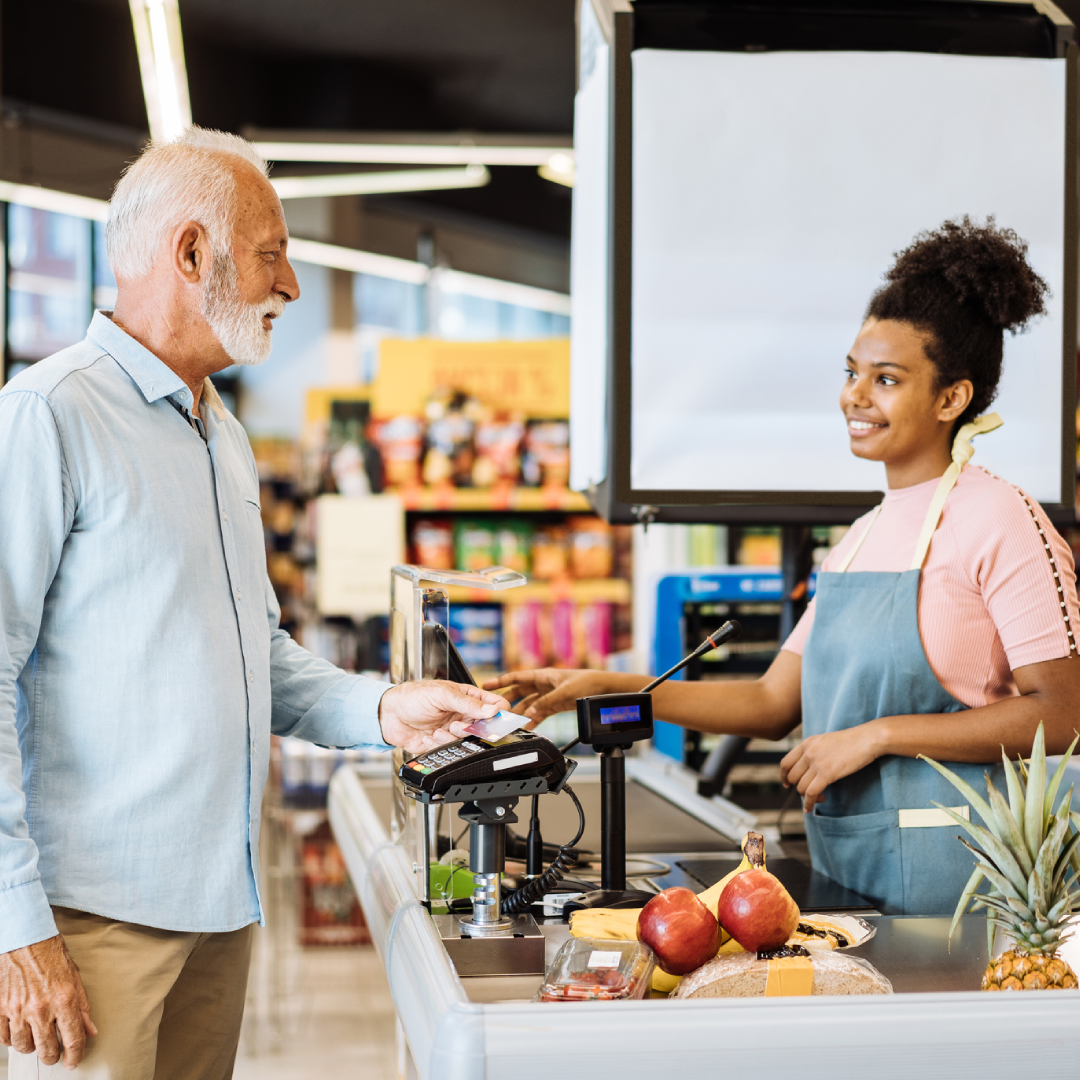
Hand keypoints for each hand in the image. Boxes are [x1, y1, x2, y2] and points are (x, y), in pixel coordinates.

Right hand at [0, 934, 96, 1069]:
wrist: (25, 939)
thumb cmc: (51, 955)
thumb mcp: (75, 978)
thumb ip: (83, 1007)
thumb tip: (90, 1030)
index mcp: (64, 999)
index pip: (72, 1038)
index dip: (75, 1055)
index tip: (74, 1061)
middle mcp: (41, 1008)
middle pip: (46, 1049)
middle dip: (53, 1055)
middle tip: (55, 1053)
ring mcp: (18, 1010)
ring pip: (24, 1046)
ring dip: (32, 1047)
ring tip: (37, 1039)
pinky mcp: (1, 1008)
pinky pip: (4, 1037)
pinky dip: (12, 1039)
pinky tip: (19, 1032)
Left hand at [378, 679, 502, 753]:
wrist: (388, 714)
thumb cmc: (413, 696)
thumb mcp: (442, 694)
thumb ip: (468, 703)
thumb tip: (493, 709)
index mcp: (468, 697)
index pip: (495, 705)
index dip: (499, 713)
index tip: (494, 720)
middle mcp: (463, 714)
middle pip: (483, 727)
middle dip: (470, 729)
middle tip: (456, 725)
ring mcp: (454, 729)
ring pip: (467, 741)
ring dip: (452, 737)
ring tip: (439, 730)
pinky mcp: (442, 744)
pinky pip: (451, 750)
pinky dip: (440, 745)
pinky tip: (429, 736)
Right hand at [483, 668, 611, 724]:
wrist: (604, 690)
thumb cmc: (587, 683)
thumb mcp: (564, 693)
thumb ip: (545, 703)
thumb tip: (529, 714)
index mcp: (544, 675)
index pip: (517, 677)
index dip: (501, 681)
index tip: (486, 685)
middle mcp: (544, 684)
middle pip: (519, 692)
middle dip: (507, 701)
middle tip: (494, 710)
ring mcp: (549, 695)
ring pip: (529, 705)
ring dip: (520, 714)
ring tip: (510, 724)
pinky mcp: (556, 705)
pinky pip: (540, 713)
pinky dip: (533, 720)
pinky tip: (527, 728)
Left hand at [780, 724, 884, 812]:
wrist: (867, 739)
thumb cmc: (851, 741)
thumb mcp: (825, 741)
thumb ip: (813, 751)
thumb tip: (807, 767)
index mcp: (806, 743)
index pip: (785, 763)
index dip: (784, 776)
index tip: (787, 784)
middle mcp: (808, 752)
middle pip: (792, 777)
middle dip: (798, 787)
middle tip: (809, 792)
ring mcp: (816, 763)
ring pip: (800, 787)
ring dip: (807, 797)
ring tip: (819, 798)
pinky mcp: (827, 774)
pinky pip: (810, 793)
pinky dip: (809, 803)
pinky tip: (811, 808)